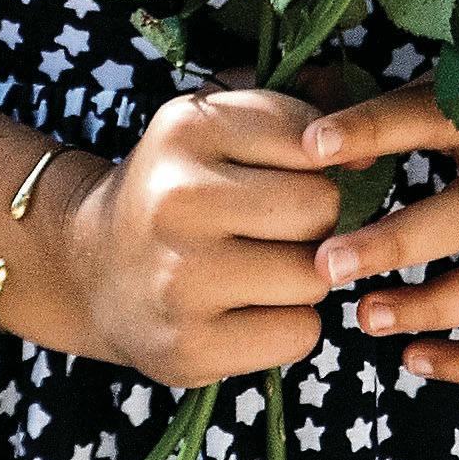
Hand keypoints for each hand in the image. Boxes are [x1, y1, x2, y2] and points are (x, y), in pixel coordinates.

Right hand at [38, 88, 337, 385]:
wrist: (89, 268)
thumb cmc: (182, 187)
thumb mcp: (220, 124)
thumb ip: (302, 110)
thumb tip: (370, 155)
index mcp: (187, 129)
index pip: (312, 135)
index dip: (318, 157)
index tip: (292, 170)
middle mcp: (177, 200)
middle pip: (320, 207)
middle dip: (316, 218)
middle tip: (278, 227)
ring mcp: (180, 280)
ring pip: (315, 275)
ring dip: (305, 275)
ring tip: (263, 268)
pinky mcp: (189, 349)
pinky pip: (300, 334)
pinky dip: (290, 325)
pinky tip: (251, 310)